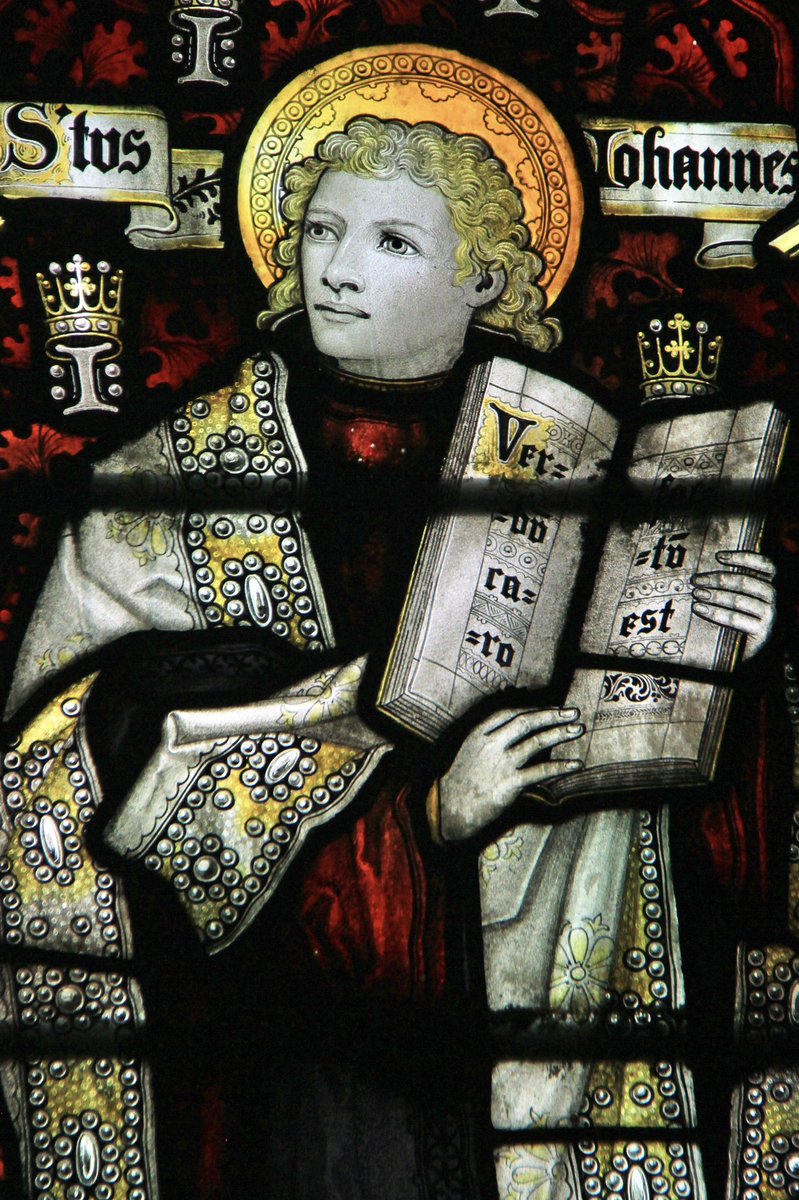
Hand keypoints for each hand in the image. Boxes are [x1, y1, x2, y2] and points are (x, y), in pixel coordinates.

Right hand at [438, 707, 583, 841]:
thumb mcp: (470, 751)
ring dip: (560, 734)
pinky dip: (561, 766)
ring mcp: (501, 763)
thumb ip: (491, 739)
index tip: (552, 709)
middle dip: (552, 715)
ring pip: (537, 742)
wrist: (449, 809)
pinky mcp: (510, 783)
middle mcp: (491, 744)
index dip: (534, 709)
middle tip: (573, 712)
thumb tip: (519, 733)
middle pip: (526, 722)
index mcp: (479, 733)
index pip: (511, 713)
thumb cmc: (461, 782)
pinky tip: (575, 764)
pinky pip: (541, 771)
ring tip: (578, 730)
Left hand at [692, 550, 775, 660]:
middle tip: (696, 580)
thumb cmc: (731, 617)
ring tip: (697, 594)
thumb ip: (727, 582)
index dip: (744, 558)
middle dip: (719, 579)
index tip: (718, 556)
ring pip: (740, 600)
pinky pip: (736, 619)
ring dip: (715, 595)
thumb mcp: (731, 595)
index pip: (765, 565)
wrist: (737, 651)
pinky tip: (700, 608)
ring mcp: (769, 614)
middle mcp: (771, 597)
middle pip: (747, 582)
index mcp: (767, 584)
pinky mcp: (761, 631)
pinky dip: (716, 613)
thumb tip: (702, 571)